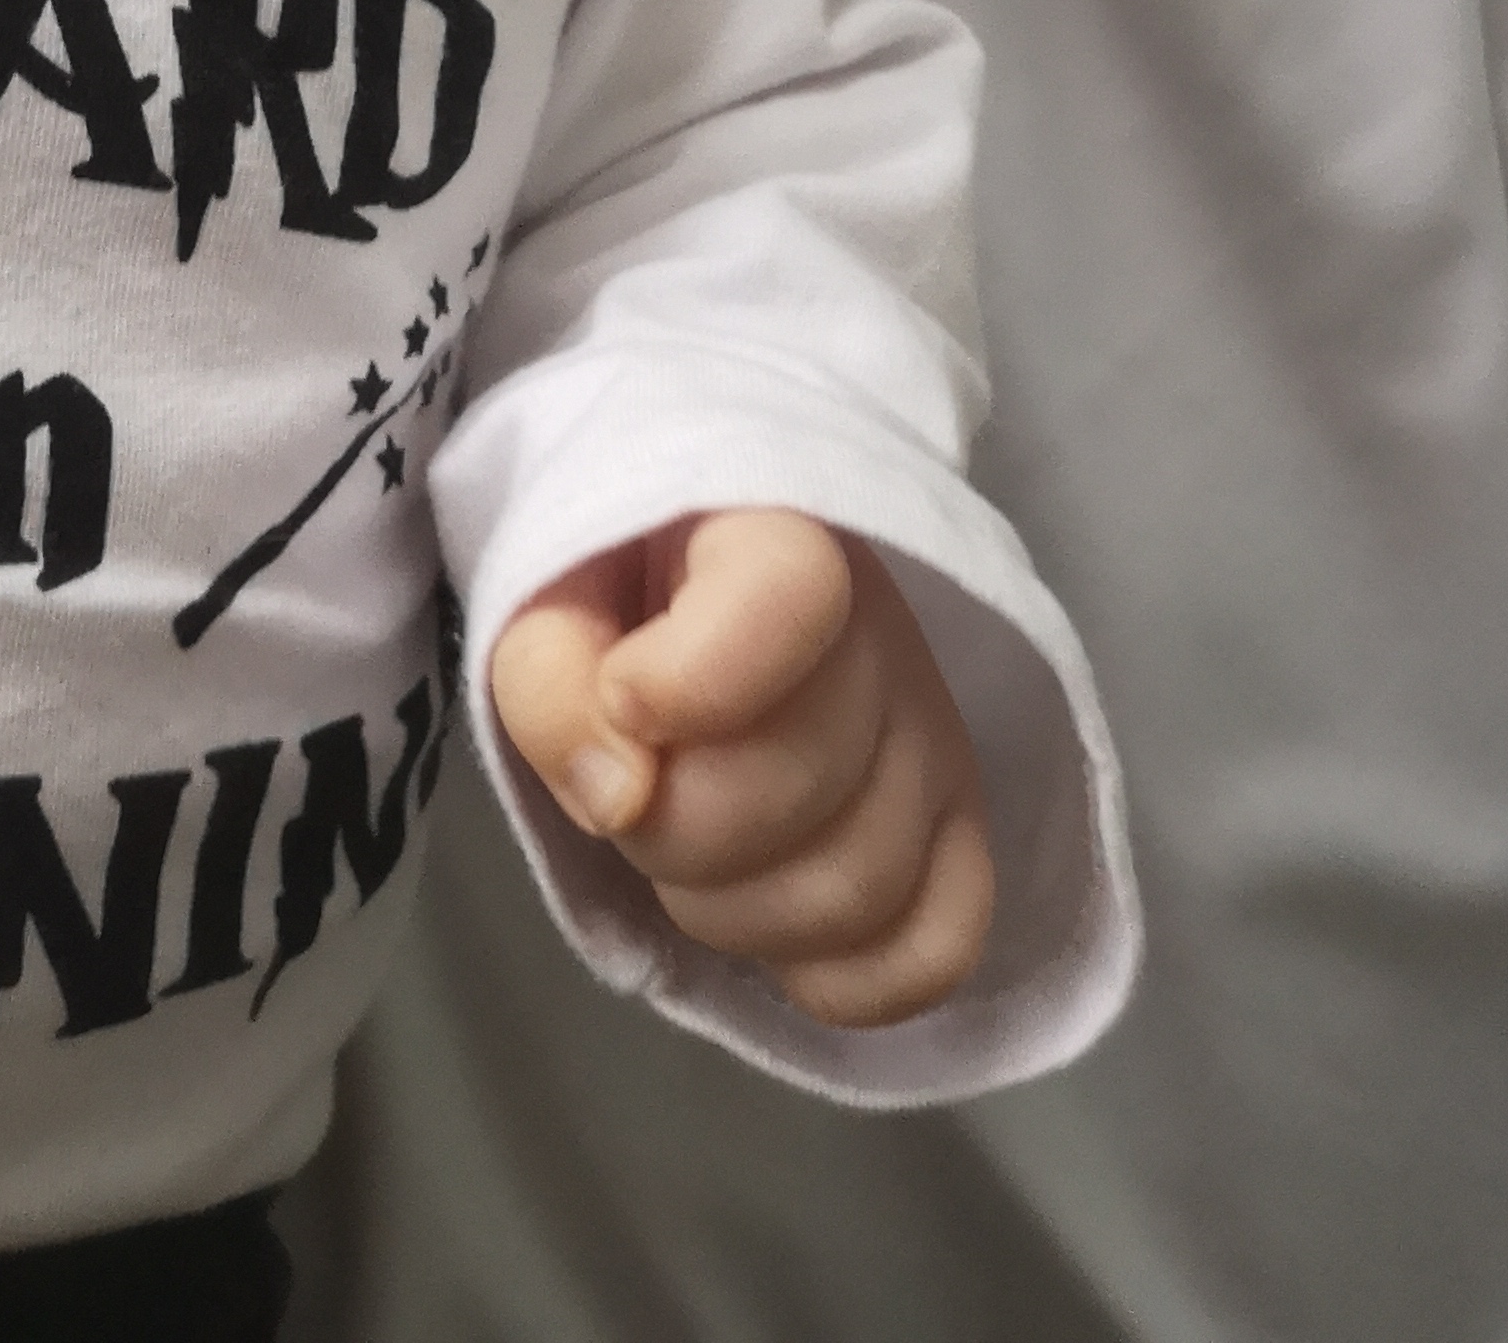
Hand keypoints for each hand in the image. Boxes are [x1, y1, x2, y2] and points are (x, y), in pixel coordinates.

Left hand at [486, 507, 995, 1025]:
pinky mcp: (961, 832)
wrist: (691, 595)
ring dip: (731, 911)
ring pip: (858, 891)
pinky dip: (833, 977)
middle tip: (630, 794)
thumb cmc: (616, 596)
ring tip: (685, 853)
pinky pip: (933, 952)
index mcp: (780, 531)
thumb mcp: (547, 604)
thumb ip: (551, 680)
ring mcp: (939, 737)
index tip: (626, 699)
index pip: (788, 595)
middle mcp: (888, 632)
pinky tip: (769, 925)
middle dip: (672, 827)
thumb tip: (620, 795)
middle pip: (799, 786)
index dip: (692, 679)